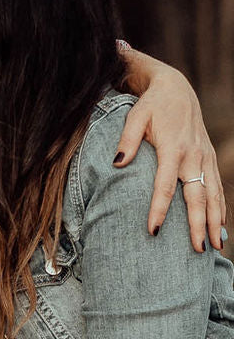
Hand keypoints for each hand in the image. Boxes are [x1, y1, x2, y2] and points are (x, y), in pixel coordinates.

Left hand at [115, 57, 224, 251]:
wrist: (176, 88)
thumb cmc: (151, 105)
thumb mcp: (135, 116)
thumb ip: (126, 140)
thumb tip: (117, 163)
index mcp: (173, 148)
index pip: (165, 185)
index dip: (160, 209)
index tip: (154, 231)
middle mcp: (193, 155)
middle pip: (197, 196)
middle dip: (198, 224)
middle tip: (198, 249)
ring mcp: (204, 157)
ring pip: (214, 194)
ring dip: (215, 221)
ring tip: (214, 247)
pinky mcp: (209, 158)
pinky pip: (218, 187)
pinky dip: (221, 208)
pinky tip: (220, 228)